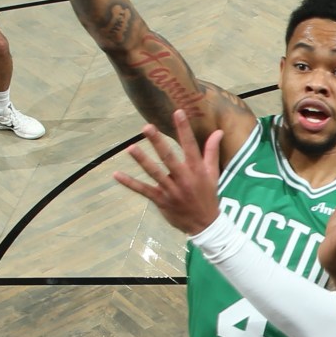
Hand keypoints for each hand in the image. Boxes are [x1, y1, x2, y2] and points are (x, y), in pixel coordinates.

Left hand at [114, 109, 223, 235]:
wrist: (204, 224)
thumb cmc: (208, 196)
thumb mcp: (213, 173)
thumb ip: (212, 151)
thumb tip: (218, 131)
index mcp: (196, 170)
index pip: (190, 146)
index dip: (184, 129)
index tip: (178, 112)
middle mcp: (183, 178)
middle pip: (168, 157)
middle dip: (157, 142)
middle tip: (147, 127)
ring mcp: (171, 190)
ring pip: (155, 172)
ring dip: (142, 160)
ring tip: (130, 148)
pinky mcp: (161, 200)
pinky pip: (143, 190)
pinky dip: (130, 183)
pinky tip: (117, 174)